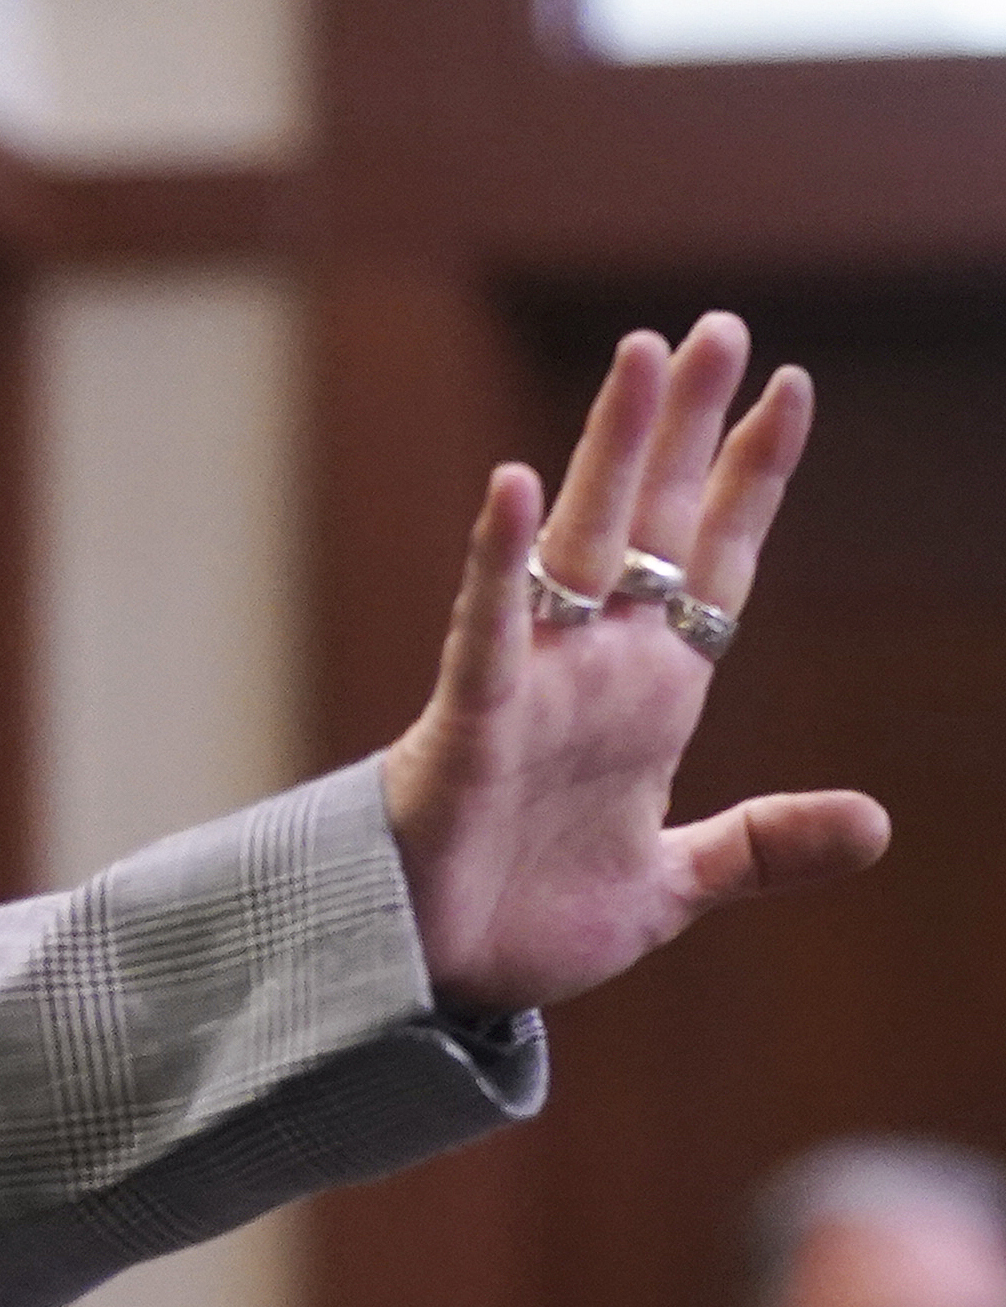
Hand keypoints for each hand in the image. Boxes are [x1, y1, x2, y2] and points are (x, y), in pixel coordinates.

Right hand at [379, 312, 885, 1010]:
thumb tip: (874, 823)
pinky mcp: (469, 727)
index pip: (713, 563)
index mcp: (651, 696)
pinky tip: (519, 487)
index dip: (751, 480)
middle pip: (650, 524)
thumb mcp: (672, 885)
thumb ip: (761, 845)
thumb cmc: (529, 917)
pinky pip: (487, 632)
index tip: (789, 389)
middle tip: (714, 327)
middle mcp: (594, 669)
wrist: (433, 979)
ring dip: (613, 450)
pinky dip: (501, 561)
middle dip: (684, 427)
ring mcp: (532, 688)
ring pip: (579, 547)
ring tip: (643, 355)